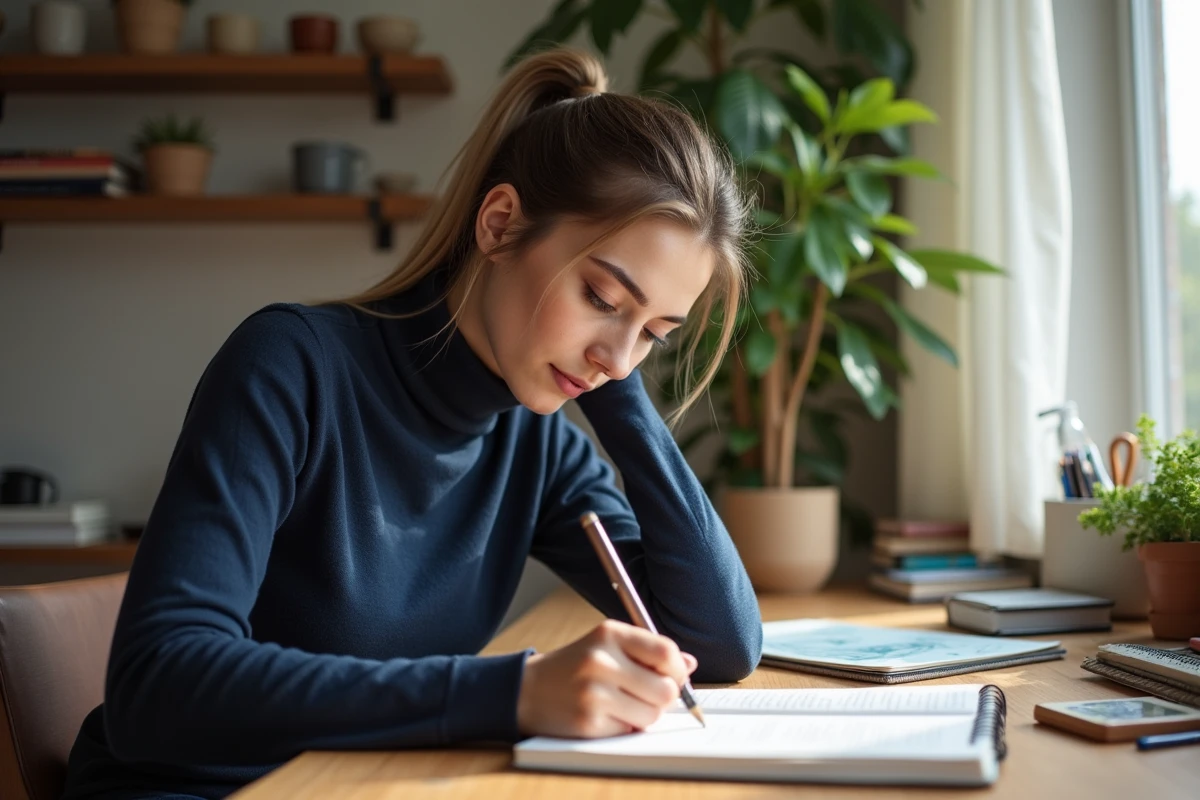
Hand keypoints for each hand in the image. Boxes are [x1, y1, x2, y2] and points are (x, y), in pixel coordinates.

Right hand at [516, 619, 698, 738]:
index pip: (665, 650)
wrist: (527, 689)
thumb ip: (648, 651)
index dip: (677, 668)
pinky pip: (630, 729)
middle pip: (666, 688)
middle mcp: (601, 660)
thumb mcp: (606, 645)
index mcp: (609, 633)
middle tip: (648, 694)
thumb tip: (689, 665)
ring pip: (652, 714)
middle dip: (664, 696)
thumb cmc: (574, 666)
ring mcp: (594, 693)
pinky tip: (606, 715)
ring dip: (646, 714)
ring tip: (624, 704)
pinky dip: (625, 725)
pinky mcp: (589, 722)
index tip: (673, 675)